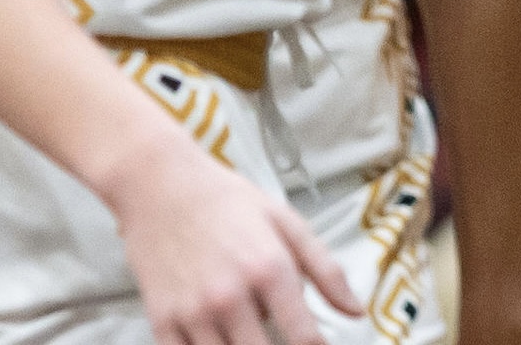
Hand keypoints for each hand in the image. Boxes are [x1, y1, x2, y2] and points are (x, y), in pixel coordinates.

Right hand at [107, 134, 361, 344]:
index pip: (302, 337)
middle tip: (285, 338)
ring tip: (252, 333)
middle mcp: (230, 297)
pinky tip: (222, 338)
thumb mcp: (288, 224)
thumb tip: (357, 311)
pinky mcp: (162, 323)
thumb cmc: (231, 204)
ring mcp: (192, 314)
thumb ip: (326, 270)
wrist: (163, 190)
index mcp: (268, 269)